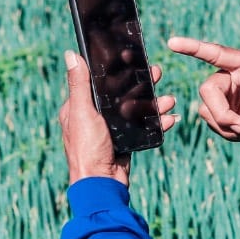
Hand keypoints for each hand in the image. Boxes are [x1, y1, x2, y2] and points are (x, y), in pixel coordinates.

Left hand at [58, 51, 177, 185]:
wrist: (102, 183)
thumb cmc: (86, 148)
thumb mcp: (82, 112)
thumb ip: (79, 85)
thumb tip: (70, 55)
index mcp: (80, 107)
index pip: (99, 81)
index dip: (117, 70)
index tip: (133, 58)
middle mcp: (96, 116)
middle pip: (122, 93)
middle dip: (142, 84)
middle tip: (158, 73)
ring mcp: (112, 129)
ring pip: (137, 109)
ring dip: (155, 103)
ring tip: (169, 100)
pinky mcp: (126, 140)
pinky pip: (145, 127)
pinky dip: (158, 122)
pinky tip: (169, 118)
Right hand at [167, 36, 239, 154]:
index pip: (216, 53)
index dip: (194, 48)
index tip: (172, 42)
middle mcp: (234, 75)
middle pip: (208, 91)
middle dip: (220, 114)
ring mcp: (229, 95)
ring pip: (207, 110)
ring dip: (225, 127)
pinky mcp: (227, 112)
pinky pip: (213, 123)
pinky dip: (227, 134)